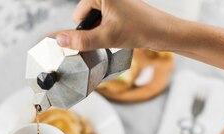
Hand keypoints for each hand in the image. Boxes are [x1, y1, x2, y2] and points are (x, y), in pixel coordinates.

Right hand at [56, 0, 173, 50]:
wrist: (163, 32)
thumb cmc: (140, 30)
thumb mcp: (107, 38)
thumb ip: (81, 40)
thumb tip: (60, 40)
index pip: (76, 15)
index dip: (87, 30)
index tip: (104, 33)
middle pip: (85, 17)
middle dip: (95, 29)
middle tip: (113, 33)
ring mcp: (112, 0)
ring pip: (94, 20)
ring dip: (102, 30)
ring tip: (119, 32)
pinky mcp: (118, 6)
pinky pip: (104, 19)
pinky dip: (109, 28)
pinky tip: (122, 30)